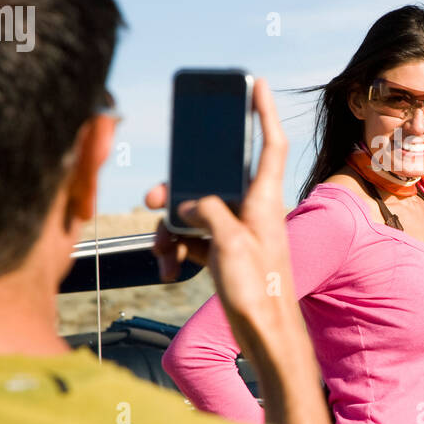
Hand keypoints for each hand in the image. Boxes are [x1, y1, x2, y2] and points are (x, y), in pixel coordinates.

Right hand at [152, 78, 302, 365]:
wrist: (267, 339)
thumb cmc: (260, 292)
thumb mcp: (230, 244)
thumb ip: (208, 211)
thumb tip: (191, 204)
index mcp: (264, 200)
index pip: (270, 143)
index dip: (263, 112)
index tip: (256, 83)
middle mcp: (252, 211)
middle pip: (212, 180)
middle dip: (179, 189)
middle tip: (153, 200)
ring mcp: (238, 232)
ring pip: (196, 211)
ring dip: (171, 229)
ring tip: (162, 251)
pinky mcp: (226, 254)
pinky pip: (194, 238)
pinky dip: (177, 249)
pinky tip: (167, 269)